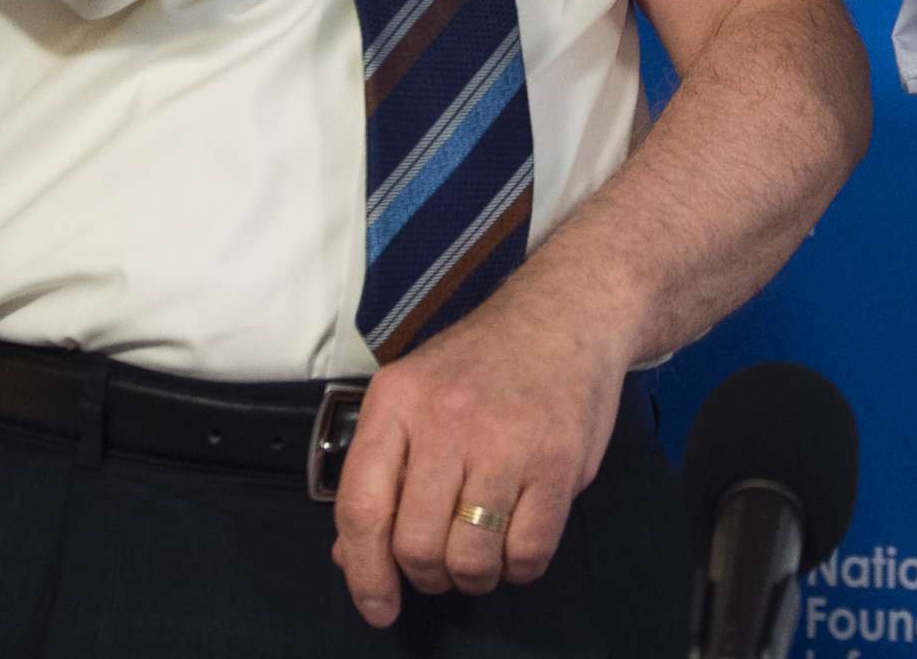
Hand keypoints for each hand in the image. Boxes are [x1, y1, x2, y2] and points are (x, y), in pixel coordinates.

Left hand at [329, 287, 632, 626]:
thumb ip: (382, 471)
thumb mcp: (416, 394)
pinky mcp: (558, 461)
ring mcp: (506, 440)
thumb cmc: (484, 359)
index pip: (361, 508)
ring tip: (482, 552)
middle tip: (442, 565)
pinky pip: (529, 552)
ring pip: (471, 558)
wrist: (565, 312)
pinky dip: (520, 566)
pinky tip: (519, 540)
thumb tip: (351, 554)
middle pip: (416, 544)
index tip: (376, 605)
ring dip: (474, 575)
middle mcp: (446, 419)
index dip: (364, 572)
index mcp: (397, 400)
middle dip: (428, 575)